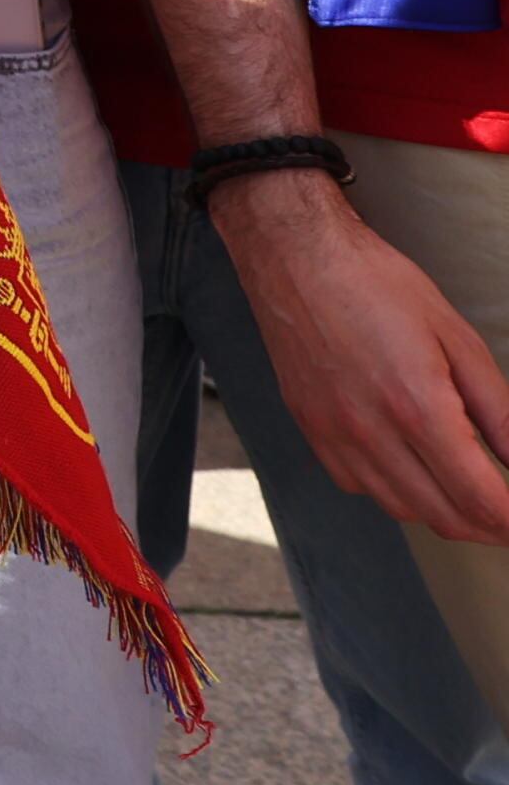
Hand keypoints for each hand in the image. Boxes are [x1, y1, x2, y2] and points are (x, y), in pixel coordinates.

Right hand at [214, 177, 508, 544]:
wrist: (294, 257)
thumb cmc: (375, 284)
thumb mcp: (457, 337)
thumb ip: (498, 410)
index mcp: (418, 407)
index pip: (481, 498)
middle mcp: (372, 433)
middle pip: (445, 517)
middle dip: (489, 527)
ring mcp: (335, 436)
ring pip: (403, 510)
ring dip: (445, 514)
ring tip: (469, 493)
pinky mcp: (311, 431)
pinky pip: (361, 487)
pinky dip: (397, 493)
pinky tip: (412, 468)